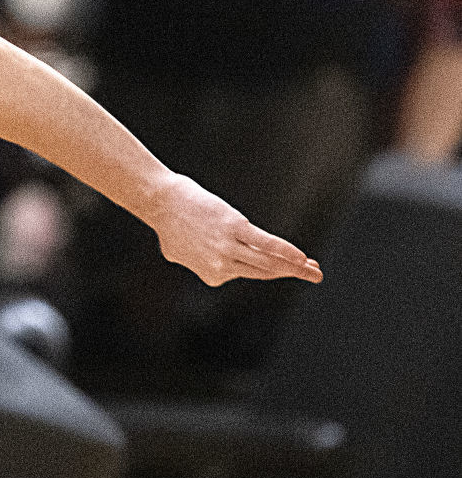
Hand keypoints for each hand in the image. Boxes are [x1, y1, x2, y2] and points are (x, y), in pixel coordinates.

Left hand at [141, 173, 320, 285]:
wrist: (161, 201)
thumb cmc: (170, 223)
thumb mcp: (181, 252)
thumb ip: (200, 261)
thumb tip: (216, 261)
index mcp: (211, 274)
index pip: (246, 273)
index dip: (270, 270)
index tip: (289, 266)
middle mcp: (221, 265)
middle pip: (264, 271)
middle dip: (292, 274)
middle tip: (314, 275)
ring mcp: (228, 247)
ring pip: (268, 262)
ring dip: (296, 267)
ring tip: (315, 271)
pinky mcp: (234, 228)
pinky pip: (266, 243)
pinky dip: (286, 252)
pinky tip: (302, 258)